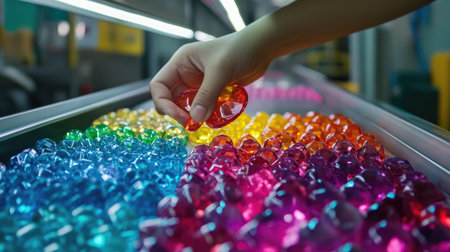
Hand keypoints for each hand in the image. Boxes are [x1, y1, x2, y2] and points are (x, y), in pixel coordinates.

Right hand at [149, 31, 271, 124]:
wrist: (262, 47)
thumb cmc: (239, 50)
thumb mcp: (221, 71)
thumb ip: (207, 95)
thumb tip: (196, 119)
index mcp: (181, 62)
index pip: (159, 85)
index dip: (164, 103)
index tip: (181, 117)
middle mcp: (186, 73)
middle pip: (170, 98)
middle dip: (177, 113)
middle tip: (191, 125)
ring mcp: (199, 83)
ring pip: (187, 105)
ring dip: (192, 115)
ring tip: (202, 123)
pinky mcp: (212, 91)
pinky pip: (202, 107)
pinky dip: (205, 114)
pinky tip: (213, 118)